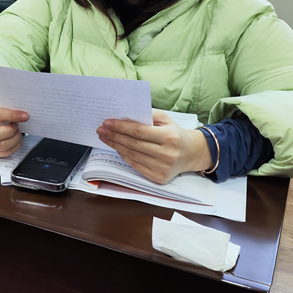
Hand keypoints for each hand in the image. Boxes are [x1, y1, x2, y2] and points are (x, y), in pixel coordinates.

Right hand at [0, 99, 28, 157]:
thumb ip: (7, 105)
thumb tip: (22, 110)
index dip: (12, 116)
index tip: (24, 116)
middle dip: (11, 131)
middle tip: (17, 125)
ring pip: (2, 146)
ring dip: (15, 138)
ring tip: (17, 131)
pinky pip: (4, 153)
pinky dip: (15, 146)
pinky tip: (15, 139)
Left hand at [96, 110, 211, 183]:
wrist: (191, 153)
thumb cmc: (175, 133)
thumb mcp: (166, 119)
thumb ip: (147, 115)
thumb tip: (125, 115)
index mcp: (169, 137)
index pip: (139, 131)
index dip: (121, 127)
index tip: (107, 122)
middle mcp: (166, 154)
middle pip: (133, 144)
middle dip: (114, 136)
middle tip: (101, 130)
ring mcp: (162, 168)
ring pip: (132, 155)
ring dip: (116, 146)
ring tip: (105, 138)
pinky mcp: (158, 177)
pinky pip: (136, 165)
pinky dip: (124, 156)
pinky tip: (117, 148)